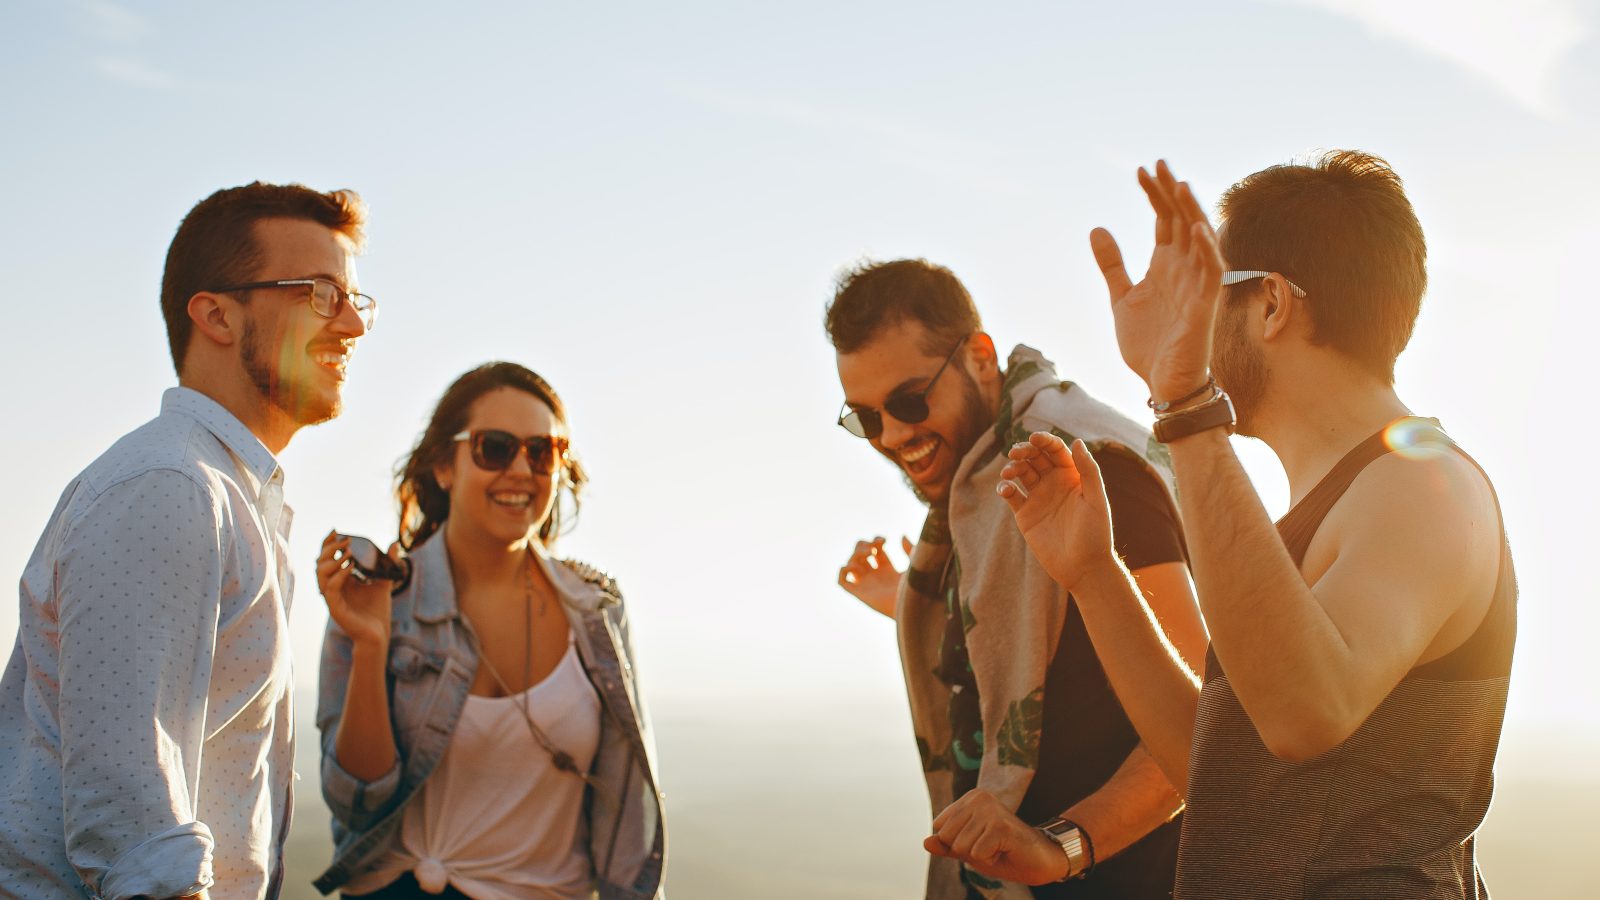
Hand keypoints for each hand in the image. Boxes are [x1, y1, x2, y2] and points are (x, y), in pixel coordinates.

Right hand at [317, 530, 399, 648]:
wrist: (378, 633)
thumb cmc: (377, 610)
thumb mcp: (384, 581)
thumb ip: (388, 563)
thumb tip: (395, 543)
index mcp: (340, 580)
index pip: (327, 558)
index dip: (328, 543)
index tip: (336, 530)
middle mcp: (332, 587)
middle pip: (320, 563)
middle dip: (330, 549)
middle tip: (346, 540)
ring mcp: (332, 598)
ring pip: (320, 575)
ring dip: (332, 561)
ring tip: (349, 552)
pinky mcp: (335, 608)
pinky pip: (329, 589)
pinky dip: (338, 576)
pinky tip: (350, 568)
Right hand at [837, 536, 911, 618]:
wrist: (911, 606)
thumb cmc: (916, 589)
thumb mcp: (915, 564)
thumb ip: (909, 549)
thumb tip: (901, 536)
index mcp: (888, 569)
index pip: (875, 550)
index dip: (876, 541)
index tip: (884, 541)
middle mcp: (875, 576)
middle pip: (860, 555)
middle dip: (863, 546)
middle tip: (873, 548)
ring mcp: (866, 584)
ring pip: (851, 564)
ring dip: (855, 554)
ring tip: (868, 554)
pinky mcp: (860, 593)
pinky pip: (842, 581)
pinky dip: (843, 571)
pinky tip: (855, 566)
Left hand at [924, 789, 1068, 885]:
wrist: (1040, 860)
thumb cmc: (1004, 853)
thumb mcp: (970, 850)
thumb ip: (947, 846)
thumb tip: (925, 842)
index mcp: (969, 799)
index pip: (940, 828)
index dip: (956, 844)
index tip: (979, 841)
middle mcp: (978, 798)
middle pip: (947, 837)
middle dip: (966, 851)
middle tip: (990, 846)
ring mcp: (990, 810)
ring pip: (961, 847)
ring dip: (980, 856)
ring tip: (998, 848)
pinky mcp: (1000, 825)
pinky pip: (977, 854)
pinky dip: (990, 860)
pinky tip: (1005, 851)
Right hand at [997, 435, 1115, 593]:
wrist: (1083, 568)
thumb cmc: (1096, 534)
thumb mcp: (1096, 500)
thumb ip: (1088, 470)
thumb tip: (1077, 441)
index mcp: (1073, 476)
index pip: (1056, 450)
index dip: (1045, 440)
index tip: (1034, 438)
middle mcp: (1054, 483)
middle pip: (1035, 457)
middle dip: (1024, 450)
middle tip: (1016, 452)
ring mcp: (1039, 498)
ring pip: (1021, 472)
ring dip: (1013, 467)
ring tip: (1009, 472)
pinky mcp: (1025, 514)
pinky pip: (1011, 495)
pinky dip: (1005, 488)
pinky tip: (1006, 489)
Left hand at [1091, 159, 1224, 401]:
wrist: (1164, 384)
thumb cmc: (1149, 344)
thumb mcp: (1122, 298)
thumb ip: (1112, 264)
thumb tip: (1097, 228)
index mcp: (1165, 265)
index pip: (1164, 220)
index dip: (1154, 195)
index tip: (1140, 170)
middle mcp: (1184, 269)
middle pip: (1181, 221)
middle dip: (1170, 193)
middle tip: (1157, 164)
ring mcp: (1197, 285)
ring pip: (1199, 240)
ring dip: (1190, 212)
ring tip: (1177, 185)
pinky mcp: (1205, 306)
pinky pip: (1212, 273)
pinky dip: (1207, 250)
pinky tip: (1197, 229)